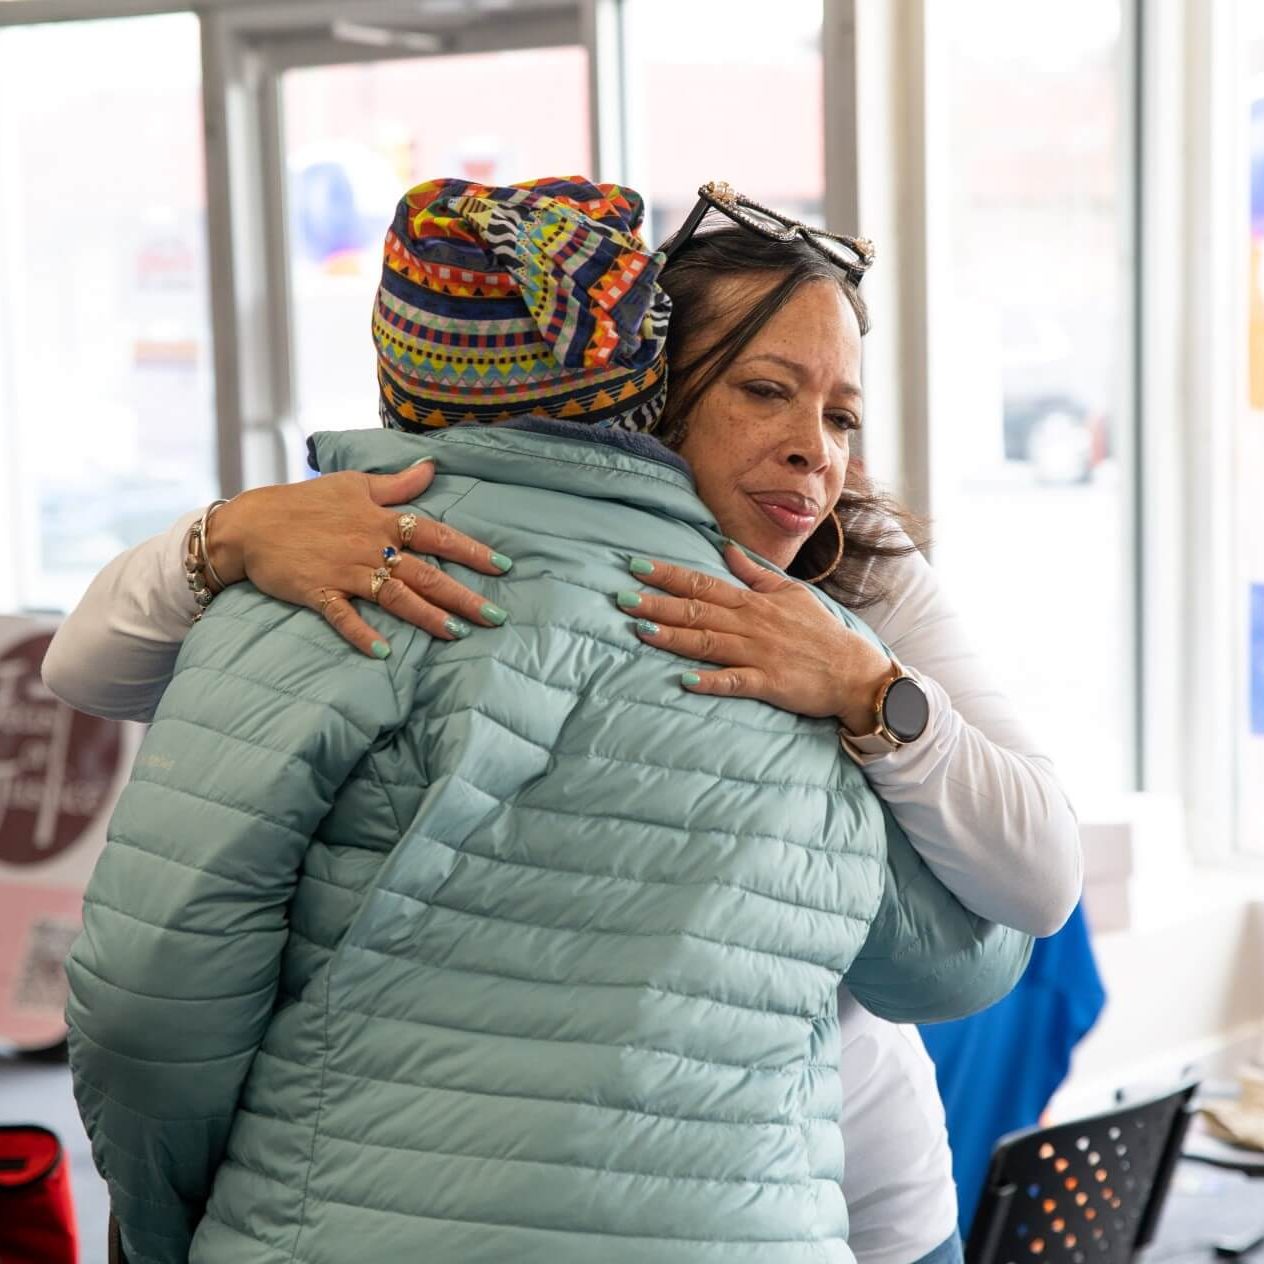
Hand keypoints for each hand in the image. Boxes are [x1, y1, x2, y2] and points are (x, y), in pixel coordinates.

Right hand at [207, 460, 512, 658]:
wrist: (250, 523)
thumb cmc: (305, 501)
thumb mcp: (354, 484)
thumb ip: (398, 484)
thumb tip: (432, 467)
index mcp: (382, 520)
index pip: (437, 534)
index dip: (471, 550)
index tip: (504, 566)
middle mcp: (370, 546)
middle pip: (425, 573)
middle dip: (463, 595)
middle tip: (495, 617)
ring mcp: (344, 571)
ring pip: (394, 595)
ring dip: (426, 615)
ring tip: (456, 634)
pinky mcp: (318, 592)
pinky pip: (344, 616)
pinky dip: (362, 634)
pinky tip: (385, 652)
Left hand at [617, 543, 892, 732]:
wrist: (853, 670)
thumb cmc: (819, 632)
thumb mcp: (790, 593)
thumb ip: (754, 573)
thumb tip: (726, 548)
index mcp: (753, 602)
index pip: (703, 582)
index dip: (668, 575)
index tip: (636, 566)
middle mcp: (750, 624)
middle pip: (697, 610)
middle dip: (658, 602)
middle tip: (621, 597)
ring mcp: (757, 653)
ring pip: (708, 642)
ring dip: (673, 636)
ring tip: (640, 630)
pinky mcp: (767, 683)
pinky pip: (734, 681)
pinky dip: (710, 681)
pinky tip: (684, 680)